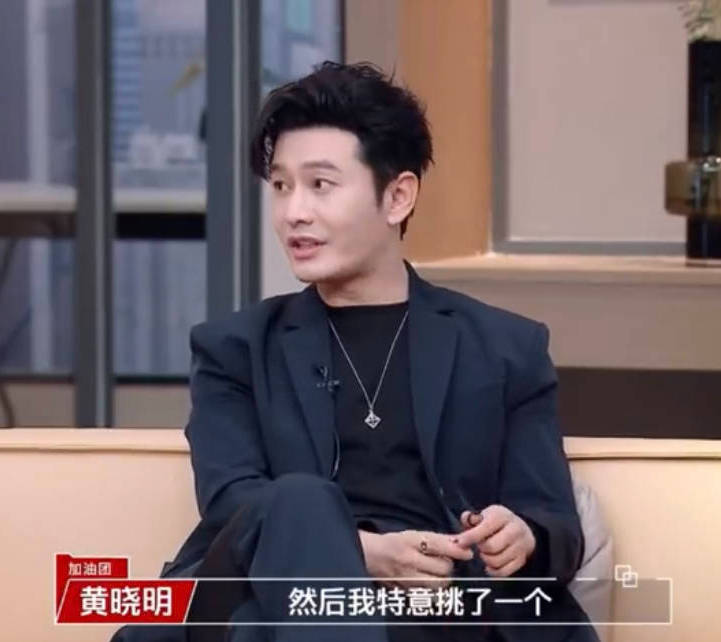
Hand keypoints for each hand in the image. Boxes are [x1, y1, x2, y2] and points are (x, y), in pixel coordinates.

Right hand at [358, 529, 472, 588]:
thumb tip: (463, 544)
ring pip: (438, 586)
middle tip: (443, 562)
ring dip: (442, 581)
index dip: (457, 550)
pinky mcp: (405, 593)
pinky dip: (433, 591)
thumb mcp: (415, 535)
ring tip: (436, 574)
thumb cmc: (395, 543)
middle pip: (443, 570)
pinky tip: (429, 583)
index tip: (467, 553)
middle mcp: (408, 562)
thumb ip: (440, 539)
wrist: (370, 556)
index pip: (439, 546)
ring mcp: (406, 580)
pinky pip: (428, 597)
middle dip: (448, 566)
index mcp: (410, 542)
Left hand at [456, 505, 535, 576]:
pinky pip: (504, 572)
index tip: (460, 542)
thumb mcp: (485, 515)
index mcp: (502, 516)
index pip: (485, 528)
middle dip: (480, 548)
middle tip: (479, 545)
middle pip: (491, 547)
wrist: (520, 528)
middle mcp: (515, 529)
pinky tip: (489, 565)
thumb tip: (466, 518)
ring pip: (497, 561)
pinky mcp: (522, 559)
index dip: (469, 537)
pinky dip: (493, 571)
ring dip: (486, 559)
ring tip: (485, 553)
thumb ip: (471, 518)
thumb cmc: (496, 523)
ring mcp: (520, 545)